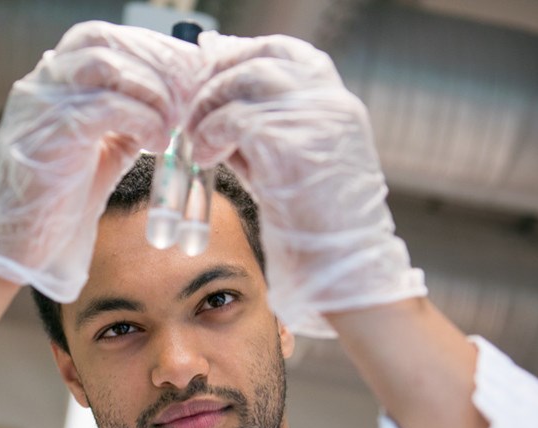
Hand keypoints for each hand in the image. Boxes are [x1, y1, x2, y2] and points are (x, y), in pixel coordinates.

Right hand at [0, 21, 200, 301]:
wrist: (17, 246)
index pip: (103, 39)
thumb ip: (126, 124)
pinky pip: (105, 108)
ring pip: (104, 66)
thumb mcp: (100, 152)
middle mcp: (42, 85)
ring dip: (150, 90)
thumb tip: (170, 110)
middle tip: (190, 94)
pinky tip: (156, 142)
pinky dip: (142, 120)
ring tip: (172, 122)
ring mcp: (41, 106)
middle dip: (155, 64)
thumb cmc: (57, 202)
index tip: (187, 71)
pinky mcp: (50, 136)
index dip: (149, 48)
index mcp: (52, 83)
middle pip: (104, 42)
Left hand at [188, 33, 425, 336]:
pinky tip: (204, 158)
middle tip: (192, 108)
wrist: (345, 266)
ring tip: (197, 140)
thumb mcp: (292, 166)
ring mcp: (315, 121)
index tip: (211, 71)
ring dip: (209, 107)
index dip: (243, 54)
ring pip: (244, 81)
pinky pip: (234, 119)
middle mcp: (331, 104)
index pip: (286, 52)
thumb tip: (215, 111)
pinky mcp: (291, 145)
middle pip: (262, 58)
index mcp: (337, 106)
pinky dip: (209, 135)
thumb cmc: (318, 226)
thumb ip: (262, 133)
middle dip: (218, 78)